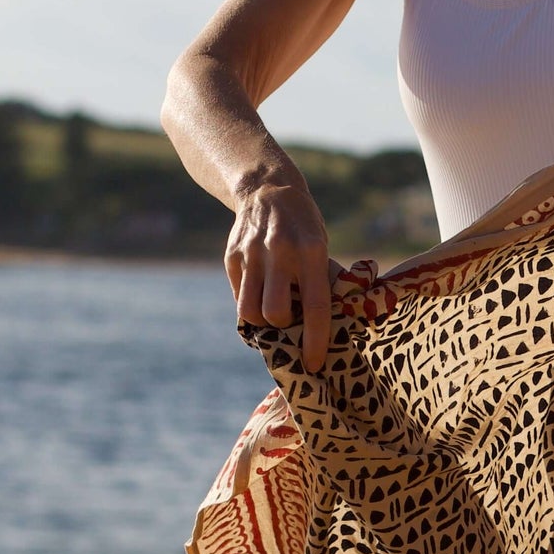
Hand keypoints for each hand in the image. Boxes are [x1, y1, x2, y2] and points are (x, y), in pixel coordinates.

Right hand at [224, 169, 333, 372]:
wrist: (268, 190)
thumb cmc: (304, 228)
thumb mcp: (321, 247)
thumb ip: (319, 281)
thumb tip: (322, 328)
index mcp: (310, 252)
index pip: (315, 306)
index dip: (315, 339)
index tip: (314, 364)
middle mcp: (279, 252)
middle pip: (274, 313)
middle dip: (282, 327)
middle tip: (289, 320)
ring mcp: (252, 254)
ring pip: (249, 310)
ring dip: (261, 321)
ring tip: (271, 310)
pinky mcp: (231, 255)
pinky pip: (238, 295)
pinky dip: (249, 302)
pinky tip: (259, 290)